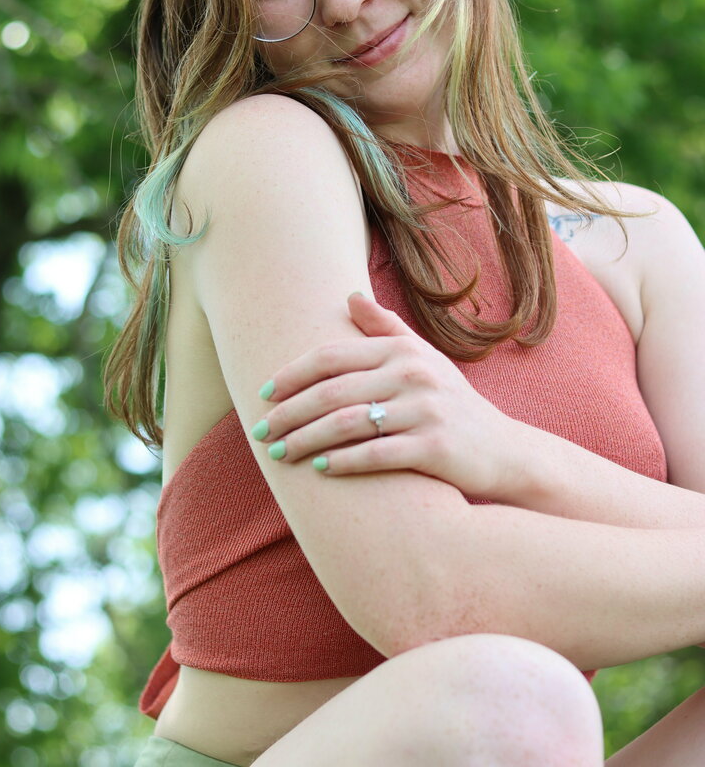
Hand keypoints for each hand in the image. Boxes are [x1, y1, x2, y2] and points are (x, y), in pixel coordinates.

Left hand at [251, 292, 522, 502]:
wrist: (505, 451)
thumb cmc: (454, 404)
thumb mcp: (424, 359)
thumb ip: (386, 328)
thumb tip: (349, 296)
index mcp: (403, 351)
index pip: (332, 356)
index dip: (291, 375)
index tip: (263, 394)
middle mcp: (413, 375)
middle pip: (331, 391)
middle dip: (289, 413)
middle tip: (261, 432)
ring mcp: (425, 410)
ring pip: (347, 423)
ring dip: (306, 440)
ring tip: (280, 454)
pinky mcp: (435, 447)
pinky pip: (375, 453)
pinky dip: (342, 462)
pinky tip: (320, 470)